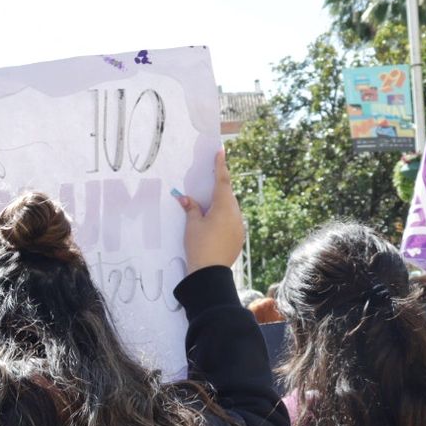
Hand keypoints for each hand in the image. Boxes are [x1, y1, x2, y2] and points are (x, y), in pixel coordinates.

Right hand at [174, 148, 244, 272]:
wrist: (210, 273)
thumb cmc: (199, 246)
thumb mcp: (192, 225)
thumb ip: (191, 208)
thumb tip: (186, 199)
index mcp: (224, 206)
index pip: (222, 180)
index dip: (220, 165)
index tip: (221, 151)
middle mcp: (236, 214)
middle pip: (227, 195)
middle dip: (218, 187)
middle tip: (210, 179)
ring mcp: (239, 226)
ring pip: (230, 208)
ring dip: (220, 205)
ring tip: (206, 208)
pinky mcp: (239, 237)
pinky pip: (231, 221)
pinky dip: (222, 218)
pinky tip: (212, 224)